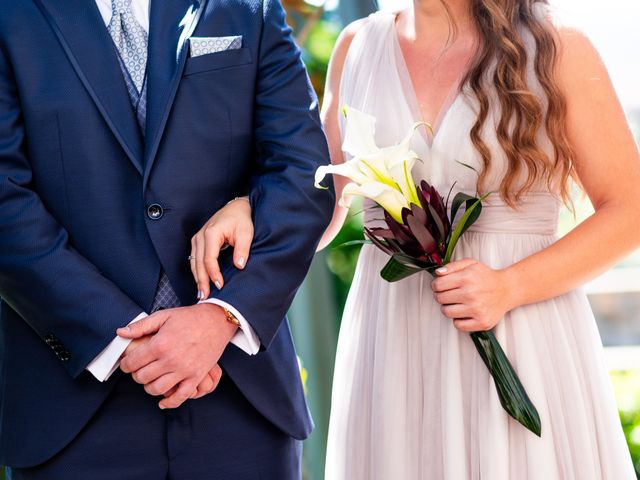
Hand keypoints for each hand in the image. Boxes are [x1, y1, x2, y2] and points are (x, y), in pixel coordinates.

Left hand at [117, 304, 237, 408]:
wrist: (216, 321)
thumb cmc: (190, 318)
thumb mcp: (163, 316)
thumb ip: (140, 326)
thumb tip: (120, 333)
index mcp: (160, 344)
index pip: (133, 363)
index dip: (126, 364)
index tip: (128, 363)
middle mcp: (171, 360)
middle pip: (142, 377)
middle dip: (136, 374)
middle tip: (139, 369)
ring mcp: (184, 370)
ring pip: (157, 389)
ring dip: (149, 387)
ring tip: (150, 379)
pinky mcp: (196, 377)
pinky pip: (180, 397)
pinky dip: (169, 402)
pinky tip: (162, 401)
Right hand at [190, 197, 253, 298]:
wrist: (236, 208)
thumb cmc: (241, 219)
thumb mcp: (246, 232)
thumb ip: (242, 249)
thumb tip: (239, 265)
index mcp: (211, 233)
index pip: (209, 259)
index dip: (213, 274)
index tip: (220, 285)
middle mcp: (200, 236)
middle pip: (198, 263)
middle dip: (201, 281)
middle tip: (205, 297)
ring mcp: (197, 238)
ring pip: (193, 262)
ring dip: (197, 278)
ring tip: (201, 294)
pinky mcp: (198, 241)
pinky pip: (194, 259)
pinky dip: (197, 271)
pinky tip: (201, 282)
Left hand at [430, 259, 514, 331]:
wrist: (507, 289)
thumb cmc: (486, 277)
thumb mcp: (470, 263)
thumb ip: (452, 266)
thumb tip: (438, 273)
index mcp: (466, 278)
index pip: (438, 285)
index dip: (435, 285)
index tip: (439, 286)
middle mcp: (471, 294)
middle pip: (440, 299)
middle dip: (441, 296)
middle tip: (449, 294)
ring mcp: (477, 309)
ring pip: (447, 312)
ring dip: (448, 308)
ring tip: (456, 303)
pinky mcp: (482, 322)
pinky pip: (458, 325)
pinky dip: (458, 320)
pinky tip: (464, 312)